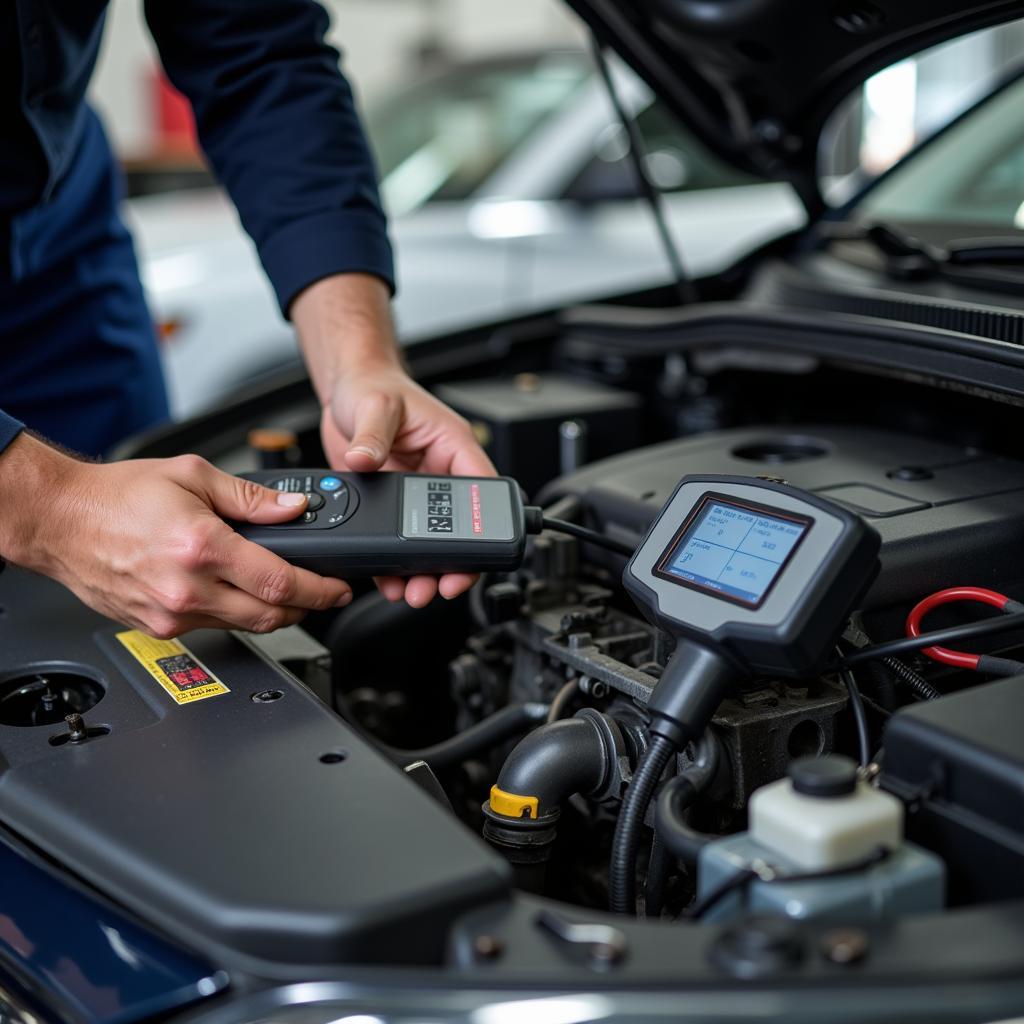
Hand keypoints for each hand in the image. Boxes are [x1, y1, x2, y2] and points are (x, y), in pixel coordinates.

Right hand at [0, 434, 351, 637]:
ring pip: (243, 626)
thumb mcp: (192, 476)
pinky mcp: (158, 627)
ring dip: (272, 612)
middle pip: (268, 616)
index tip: (338, 588)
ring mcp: (170, 613)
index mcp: (200, 547)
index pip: (278, 582)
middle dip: (306, 607)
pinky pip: (212, 626)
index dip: (319, 590)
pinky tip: (238, 592)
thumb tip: (293, 507)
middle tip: (324, 594)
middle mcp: (186, 588)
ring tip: (285, 590)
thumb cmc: (117, 495)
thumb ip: (250, 496)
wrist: (61, 520)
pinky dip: (235, 613)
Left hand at [293, 274, 495, 608]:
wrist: (346, 388)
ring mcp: (414, 492)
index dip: (483, 526)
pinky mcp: (389, 504)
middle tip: (439, 585)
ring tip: (413, 591)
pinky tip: (388, 580)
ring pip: (429, 540)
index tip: (474, 554)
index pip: (480, 489)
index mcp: (452, 447)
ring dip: (423, 569)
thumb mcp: (376, 407)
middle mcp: (438, 473)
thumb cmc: (373, 386)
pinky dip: (393, 564)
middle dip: (450, 561)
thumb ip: (372, 436)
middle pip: (457, 527)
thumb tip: (365, 460)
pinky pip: (397, 540)